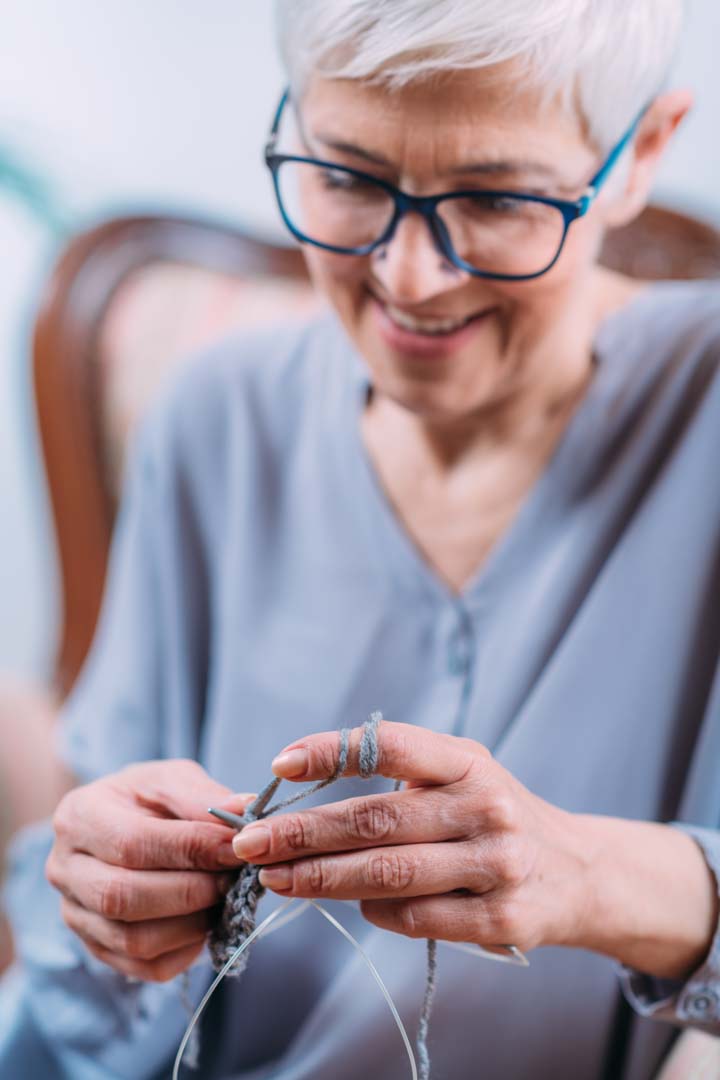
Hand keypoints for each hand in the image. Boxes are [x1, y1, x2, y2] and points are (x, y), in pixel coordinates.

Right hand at [46, 760, 251, 981]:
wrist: (123, 824)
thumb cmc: (147, 799)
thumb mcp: (172, 781)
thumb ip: (203, 796)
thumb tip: (242, 812)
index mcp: (79, 817)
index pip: (132, 843)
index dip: (190, 849)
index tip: (236, 848)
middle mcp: (64, 870)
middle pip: (123, 897)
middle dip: (191, 891)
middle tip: (233, 878)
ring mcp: (75, 915)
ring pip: (133, 939)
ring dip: (191, 924)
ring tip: (223, 899)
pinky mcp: (96, 948)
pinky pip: (143, 967)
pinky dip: (184, 950)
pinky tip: (207, 922)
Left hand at [233, 723, 718, 979]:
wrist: (579, 871)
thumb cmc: (492, 814)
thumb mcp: (460, 773)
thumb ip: (397, 774)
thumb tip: (298, 793)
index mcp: (468, 761)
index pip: (390, 746)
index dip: (332, 752)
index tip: (280, 764)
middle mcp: (486, 807)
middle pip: (376, 819)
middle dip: (303, 832)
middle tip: (250, 841)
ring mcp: (497, 864)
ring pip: (389, 873)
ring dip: (322, 879)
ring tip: (275, 878)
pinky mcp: (503, 918)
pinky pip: (418, 918)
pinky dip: (376, 911)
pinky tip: (351, 904)